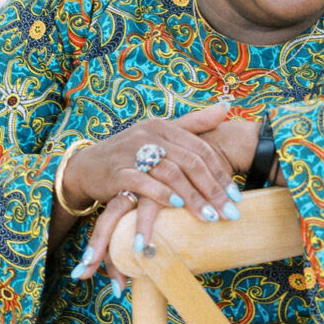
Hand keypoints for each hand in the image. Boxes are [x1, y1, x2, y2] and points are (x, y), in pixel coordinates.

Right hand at [62, 105, 258, 285]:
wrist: (87, 166)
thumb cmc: (129, 154)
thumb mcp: (160, 135)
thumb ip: (193, 124)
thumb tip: (226, 106)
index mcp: (163, 126)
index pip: (201, 149)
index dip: (221, 173)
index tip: (237, 196)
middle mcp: (149, 135)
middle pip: (190, 163)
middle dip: (213, 190)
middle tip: (230, 212)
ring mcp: (132, 152)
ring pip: (171, 173)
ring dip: (193, 197)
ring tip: (210, 216)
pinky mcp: (117, 171)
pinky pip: (143, 181)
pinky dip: (161, 193)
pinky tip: (176, 206)